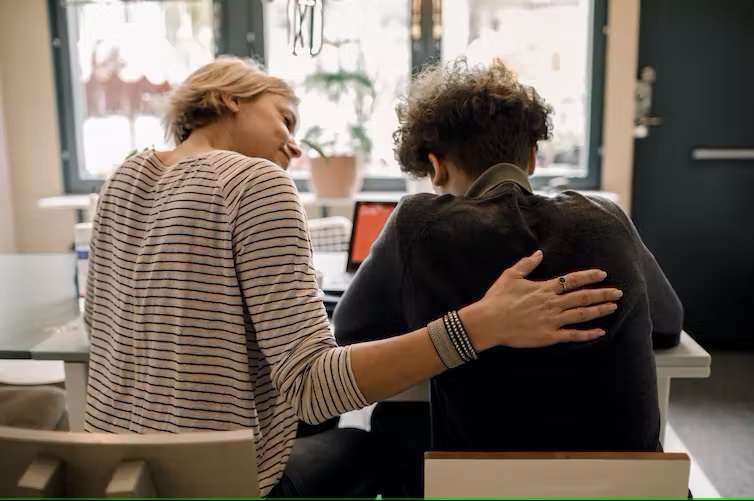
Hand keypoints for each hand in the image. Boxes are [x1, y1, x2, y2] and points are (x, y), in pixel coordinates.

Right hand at [460, 250, 621, 349]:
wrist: (489, 321)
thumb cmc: (497, 299)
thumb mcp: (510, 276)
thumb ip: (526, 264)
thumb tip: (539, 253)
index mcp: (544, 288)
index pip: (572, 280)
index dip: (589, 277)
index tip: (603, 275)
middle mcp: (552, 303)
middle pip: (582, 297)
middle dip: (602, 294)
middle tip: (619, 292)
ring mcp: (552, 320)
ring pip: (581, 314)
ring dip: (599, 310)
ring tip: (613, 307)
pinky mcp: (548, 336)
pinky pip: (572, 335)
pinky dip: (587, 334)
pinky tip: (600, 332)